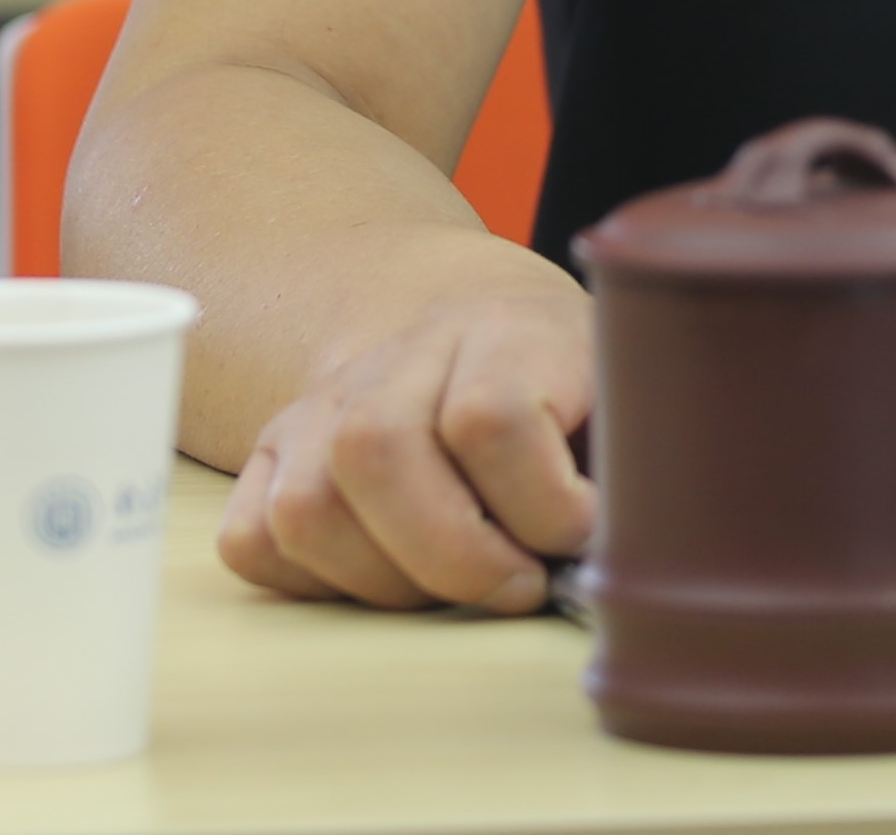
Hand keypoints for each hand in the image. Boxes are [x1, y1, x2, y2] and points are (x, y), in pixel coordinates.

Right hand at [215, 264, 595, 611]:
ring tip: (454, 583)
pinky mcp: (273, 452)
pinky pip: (253, 538)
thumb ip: (643, 451)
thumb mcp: (630, 385)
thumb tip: (631, 550)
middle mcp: (401, 355)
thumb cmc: (567, 378)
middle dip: (456, 558)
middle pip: (377, 453)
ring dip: (386, 581)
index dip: (542, 501)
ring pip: (307, 505)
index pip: (489, 415)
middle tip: (518, 584)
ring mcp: (325, 403)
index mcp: (505, 329)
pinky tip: (386, 574)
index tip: (583, 528)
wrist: (464, 311)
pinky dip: (313, 583)